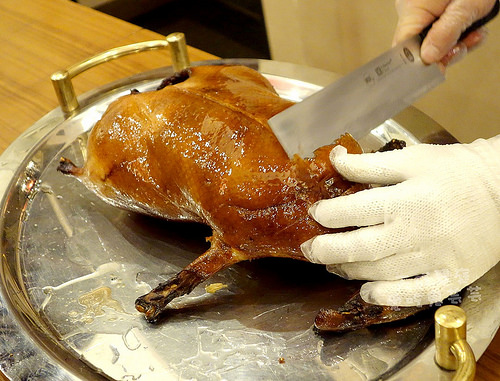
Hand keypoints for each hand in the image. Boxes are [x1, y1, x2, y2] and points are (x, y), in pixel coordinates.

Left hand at [301, 136, 499, 305]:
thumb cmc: (455, 172)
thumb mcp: (412, 159)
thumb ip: (369, 164)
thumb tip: (335, 160)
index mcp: (404, 199)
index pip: (352, 211)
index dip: (327, 214)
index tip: (315, 213)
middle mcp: (415, 233)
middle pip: (360, 248)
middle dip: (327, 250)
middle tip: (309, 249)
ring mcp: (434, 258)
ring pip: (381, 273)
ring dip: (350, 271)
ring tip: (332, 265)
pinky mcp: (451, 276)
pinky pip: (416, 294)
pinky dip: (389, 296)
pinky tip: (368, 292)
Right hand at [393, 0, 495, 63]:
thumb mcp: (466, 7)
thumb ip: (445, 34)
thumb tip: (428, 58)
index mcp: (412, 9)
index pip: (404, 47)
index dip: (420, 63)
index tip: (437, 70)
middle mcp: (410, 7)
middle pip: (418, 44)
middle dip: (443, 51)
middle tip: (463, 48)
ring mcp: (419, 6)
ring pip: (430, 37)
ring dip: (454, 41)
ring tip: (473, 34)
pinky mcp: (429, 4)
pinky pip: (437, 25)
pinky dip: (455, 30)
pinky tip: (470, 27)